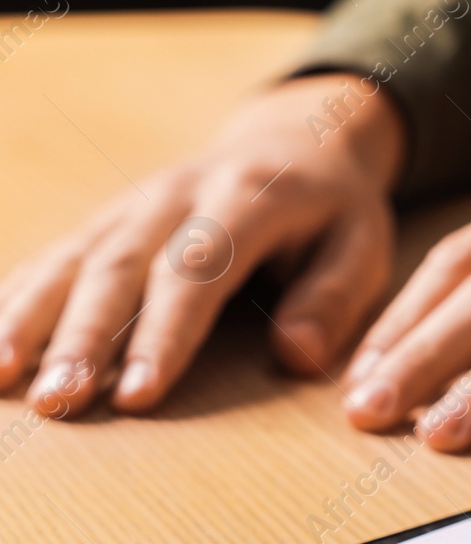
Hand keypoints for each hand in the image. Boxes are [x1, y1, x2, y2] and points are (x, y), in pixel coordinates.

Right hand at [0, 74, 404, 414]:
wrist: (295, 140)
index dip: (165, 334)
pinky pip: (53, 259)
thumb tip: (296, 358)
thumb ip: (333, 298)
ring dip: (32, 322)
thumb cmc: (333, 210)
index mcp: (245, 199)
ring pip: (73, 262)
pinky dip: (16, 300)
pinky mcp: (106, 222)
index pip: (196, 271)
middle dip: (85, 340)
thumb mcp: (362, 245)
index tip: (139, 395)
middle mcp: (174, 197)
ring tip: (3, 381)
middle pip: (119, 269)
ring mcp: (131, 206)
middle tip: (61, 403)